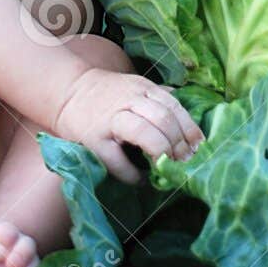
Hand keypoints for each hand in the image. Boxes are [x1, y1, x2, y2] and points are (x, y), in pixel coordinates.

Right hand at [52, 68, 205, 183]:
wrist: (67, 92)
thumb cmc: (107, 94)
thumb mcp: (135, 87)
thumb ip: (160, 98)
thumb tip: (190, 119)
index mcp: (142, 88)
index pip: (173, 106)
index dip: (189, 129)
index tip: (199, 147)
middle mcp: (128, 100)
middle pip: (163, 118)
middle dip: (178, 143)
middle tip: (185, 161)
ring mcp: (110, 120)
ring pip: (144, 132)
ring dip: (161, 151)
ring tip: (167, 166)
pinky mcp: (93, 140)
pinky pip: (117, 160)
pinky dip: (132, 174)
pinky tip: (141, 179)